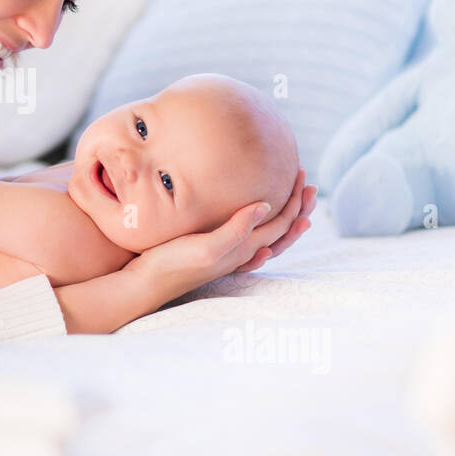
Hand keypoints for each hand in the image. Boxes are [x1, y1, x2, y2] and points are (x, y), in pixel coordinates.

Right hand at [132, 168, 315, 297]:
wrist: (145, 283)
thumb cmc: (173, 264)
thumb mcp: (206, 247)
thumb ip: (237, 229)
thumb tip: (266, 206)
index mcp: (243, 248)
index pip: (282, 222)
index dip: (296, 199)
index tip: (300, 173)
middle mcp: (241, 252)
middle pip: (282, 230)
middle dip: (299, 207)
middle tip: (309, 185)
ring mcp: (228, 254)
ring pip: (268, 236)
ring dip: (286, 219)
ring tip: (295, 204)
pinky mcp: (213, 252)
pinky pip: (250, 240)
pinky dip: (263, 228)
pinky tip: (257, 223)